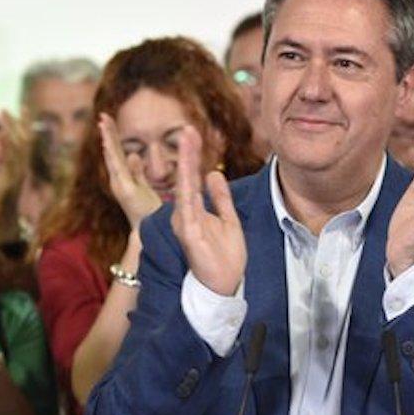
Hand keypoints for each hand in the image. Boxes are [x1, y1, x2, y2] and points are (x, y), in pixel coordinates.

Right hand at [100, 113, 162, 225]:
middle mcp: (118, 181)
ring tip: (103, 121)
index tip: (107, 120)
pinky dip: (112, 154)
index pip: (116, 153)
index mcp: (123, 178)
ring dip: (108, 139)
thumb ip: (136, 171)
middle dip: (107, 133)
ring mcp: (121, 185)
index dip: (112, 137)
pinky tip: (109, 142)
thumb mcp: (143, 187)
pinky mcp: (126, 190)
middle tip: (103, 115)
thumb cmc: (147, 212)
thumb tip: (132, 154)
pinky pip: (118, 169)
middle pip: (112, 153)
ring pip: (112, 157)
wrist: (150, 231)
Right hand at [171, 124, 245, 295]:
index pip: (192, 177)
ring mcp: (186, 223)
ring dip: (185, 164)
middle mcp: (186, 214)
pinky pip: (188, 209)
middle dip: (187, 153)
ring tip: (186, 142)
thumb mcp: (228, 219)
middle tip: (186, 129)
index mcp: (194, 210)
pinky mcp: (189, 235)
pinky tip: (188, 175)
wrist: (224, 285)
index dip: (192, 156)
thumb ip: (221, 197)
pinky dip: (187, 191)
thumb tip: (213, 173)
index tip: (192, 133)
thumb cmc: (224, 256)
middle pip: (185, 178)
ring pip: (184, 188)